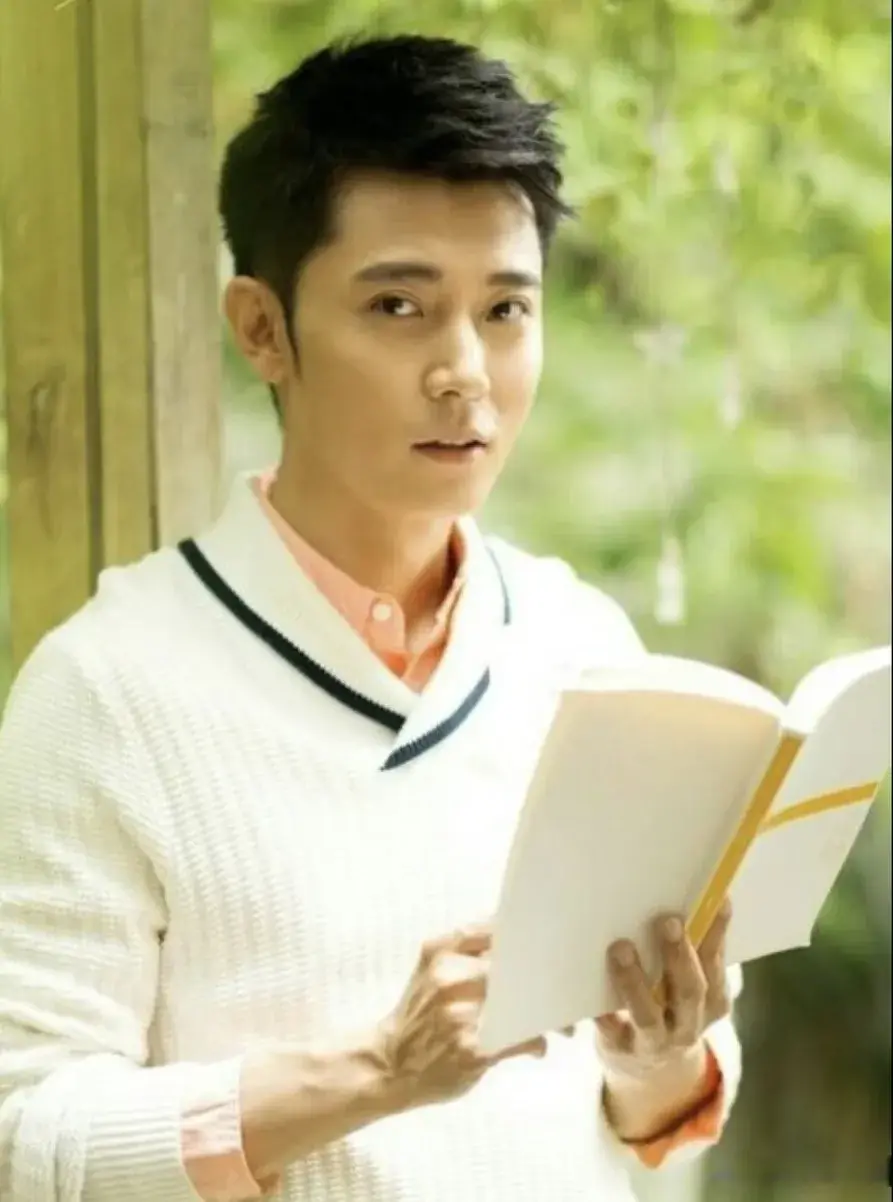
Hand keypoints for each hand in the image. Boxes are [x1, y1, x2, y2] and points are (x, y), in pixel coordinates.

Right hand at [374, 925, 546, 1111]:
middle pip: (515, 966)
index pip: (495, 930)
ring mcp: (460, 1015)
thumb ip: (467, 951)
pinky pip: (522, 1039)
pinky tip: (537, 1045)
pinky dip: (536, 1042)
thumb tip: (521, 939)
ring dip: (549, 1015)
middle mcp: (449, 978)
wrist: (388, 1065)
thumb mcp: (431, 970)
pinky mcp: (473, 1050)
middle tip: (566, 987)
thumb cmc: (419, 1015)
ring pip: (524, 1003)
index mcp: (440, 951)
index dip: (527, 939)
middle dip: (544, 977)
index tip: (549, 948)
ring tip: (562, 1023)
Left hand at [596, 899, 732, 1081]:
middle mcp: (688, 1025)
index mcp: (712, 1002)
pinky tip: (591, 993)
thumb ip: (689, 951)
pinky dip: (603, 1014)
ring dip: (635, 981)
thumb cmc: (669, 1008)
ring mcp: (655, 1042)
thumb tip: (689, 897)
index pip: (716, 964)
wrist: (651, 1072)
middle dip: (679, 956)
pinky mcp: (621, 1049)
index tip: (717, 898)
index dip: (718, 933)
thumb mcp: (688, 985)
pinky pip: (610, 1031)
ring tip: (621, 947)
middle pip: (689, 992)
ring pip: (647, 1015)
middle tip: (668, 921)